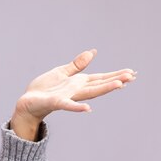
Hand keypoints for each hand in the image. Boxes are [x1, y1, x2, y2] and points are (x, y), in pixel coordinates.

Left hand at [15, 48, 136, 121]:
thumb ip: (77, 65)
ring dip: (104, 89)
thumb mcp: (61, 72)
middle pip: (99, 85)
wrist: (28, 102)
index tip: (131, 73)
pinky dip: (77, 107)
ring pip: (89, 93)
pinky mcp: (56, 102)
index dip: (115, 75)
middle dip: (116, 80)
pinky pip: (68, 105)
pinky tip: (87, 108)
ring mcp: (68, 97)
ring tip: (119, 85)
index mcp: (78, 82)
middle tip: (133, 76)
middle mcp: (76, 90)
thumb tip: (93, 52)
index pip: (100, 78)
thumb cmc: (44, 89)